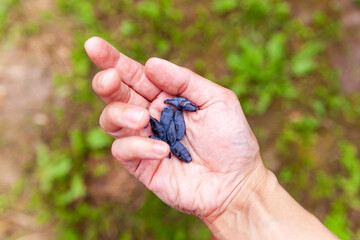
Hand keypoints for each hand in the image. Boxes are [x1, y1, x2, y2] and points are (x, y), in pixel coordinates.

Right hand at [85, 37, 264, 220]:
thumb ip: (184, 80)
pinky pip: (123, 150)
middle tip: (110, 79)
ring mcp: (144, 140)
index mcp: (166, 96)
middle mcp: (151, 115)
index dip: (113, 59)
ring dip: (120, 114)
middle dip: (106, 82)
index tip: (93, 45)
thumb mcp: (216, 100)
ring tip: (142, 118)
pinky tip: (164, 150)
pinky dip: (139, 146)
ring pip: (111, 120)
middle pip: (116, 94)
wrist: (236, 184)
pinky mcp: (141, 165)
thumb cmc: (231, 140)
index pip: (135, 74)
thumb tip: (149, 63)